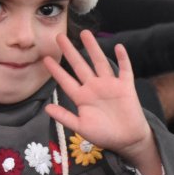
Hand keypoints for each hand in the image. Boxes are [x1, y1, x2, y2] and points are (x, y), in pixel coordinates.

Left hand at [43, 30, 160, 174]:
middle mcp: (94, 87)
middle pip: (80, 65)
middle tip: (59, 36)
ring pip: (99, 62)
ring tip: (85, 33)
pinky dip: (122, 59)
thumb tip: (46, 108)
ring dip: (93, 48)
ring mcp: (109, 85)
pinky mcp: (125, 87)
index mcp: (82, 97)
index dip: (56, 70)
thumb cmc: (104, 135)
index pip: (66, 80)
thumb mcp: (81, 127)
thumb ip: (65, 117)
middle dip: (70, 51)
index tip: (45, 58)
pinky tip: (118, 47)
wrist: (128, 140)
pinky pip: (124, 70)